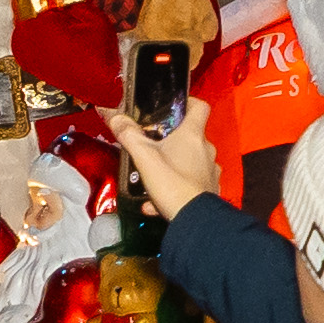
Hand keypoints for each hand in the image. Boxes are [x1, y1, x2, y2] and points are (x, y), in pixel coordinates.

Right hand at [98, 98, 223, 225]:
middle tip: (152, 145)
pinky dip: (175, 189)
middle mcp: (207, 150)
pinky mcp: (209, 191)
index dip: (188, 102)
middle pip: (192, 136)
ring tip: (151, 177)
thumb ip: (129, 134)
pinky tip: (156, 203)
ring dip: (172, 166)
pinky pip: (190, 185)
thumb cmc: (172, 184)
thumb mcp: (144, 157)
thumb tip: (113, 114)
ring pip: (190, 162)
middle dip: (172, 140)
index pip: (200, 107)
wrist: (194, 220)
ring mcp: (210, 171)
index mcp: (193, 136)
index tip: (173, 106)